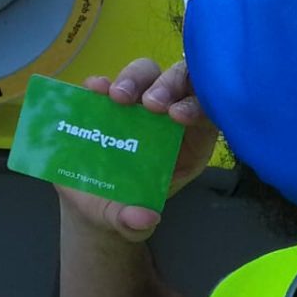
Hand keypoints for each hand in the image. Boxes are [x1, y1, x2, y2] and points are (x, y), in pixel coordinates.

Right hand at [56, 58, 218, 241]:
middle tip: (148, 104)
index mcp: (189, 144)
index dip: (196, 108)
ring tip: (116, 97)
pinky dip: (102, 82)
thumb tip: (143, 218)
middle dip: (167, 86)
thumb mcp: (127, 223)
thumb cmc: (121, 209)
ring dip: (134, 78)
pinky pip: (108, 81)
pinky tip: (93, 89)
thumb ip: (134, 222)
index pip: (205, 113)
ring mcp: (136, 104)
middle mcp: (166, 117)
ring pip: (147, 73)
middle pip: (179, 82)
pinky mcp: (106, 101)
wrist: (90, 203)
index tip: (176, 116)